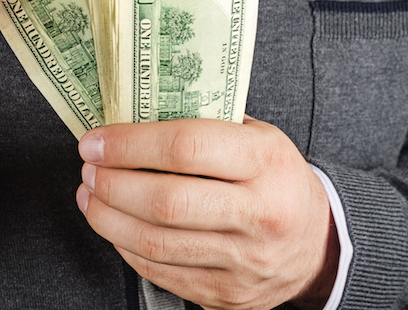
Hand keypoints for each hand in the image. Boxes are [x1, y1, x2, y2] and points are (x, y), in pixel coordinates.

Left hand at [76, 117, 338, 308]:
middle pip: (165, 202)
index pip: (186, 147)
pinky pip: (161, 272)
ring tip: (90, 194)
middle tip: (88, 168)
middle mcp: (260, 214)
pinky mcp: (227, 294)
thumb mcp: (257, 137)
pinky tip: (113, 225)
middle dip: (112, 183)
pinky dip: (126, 246)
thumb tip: (131, 115)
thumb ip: (204, 125)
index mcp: (267, 161)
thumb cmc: (275, 179)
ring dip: (108, 217)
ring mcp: (244, 261)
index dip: (129, 144)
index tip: (95, 141)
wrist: (318, 243)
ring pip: (156, 243)